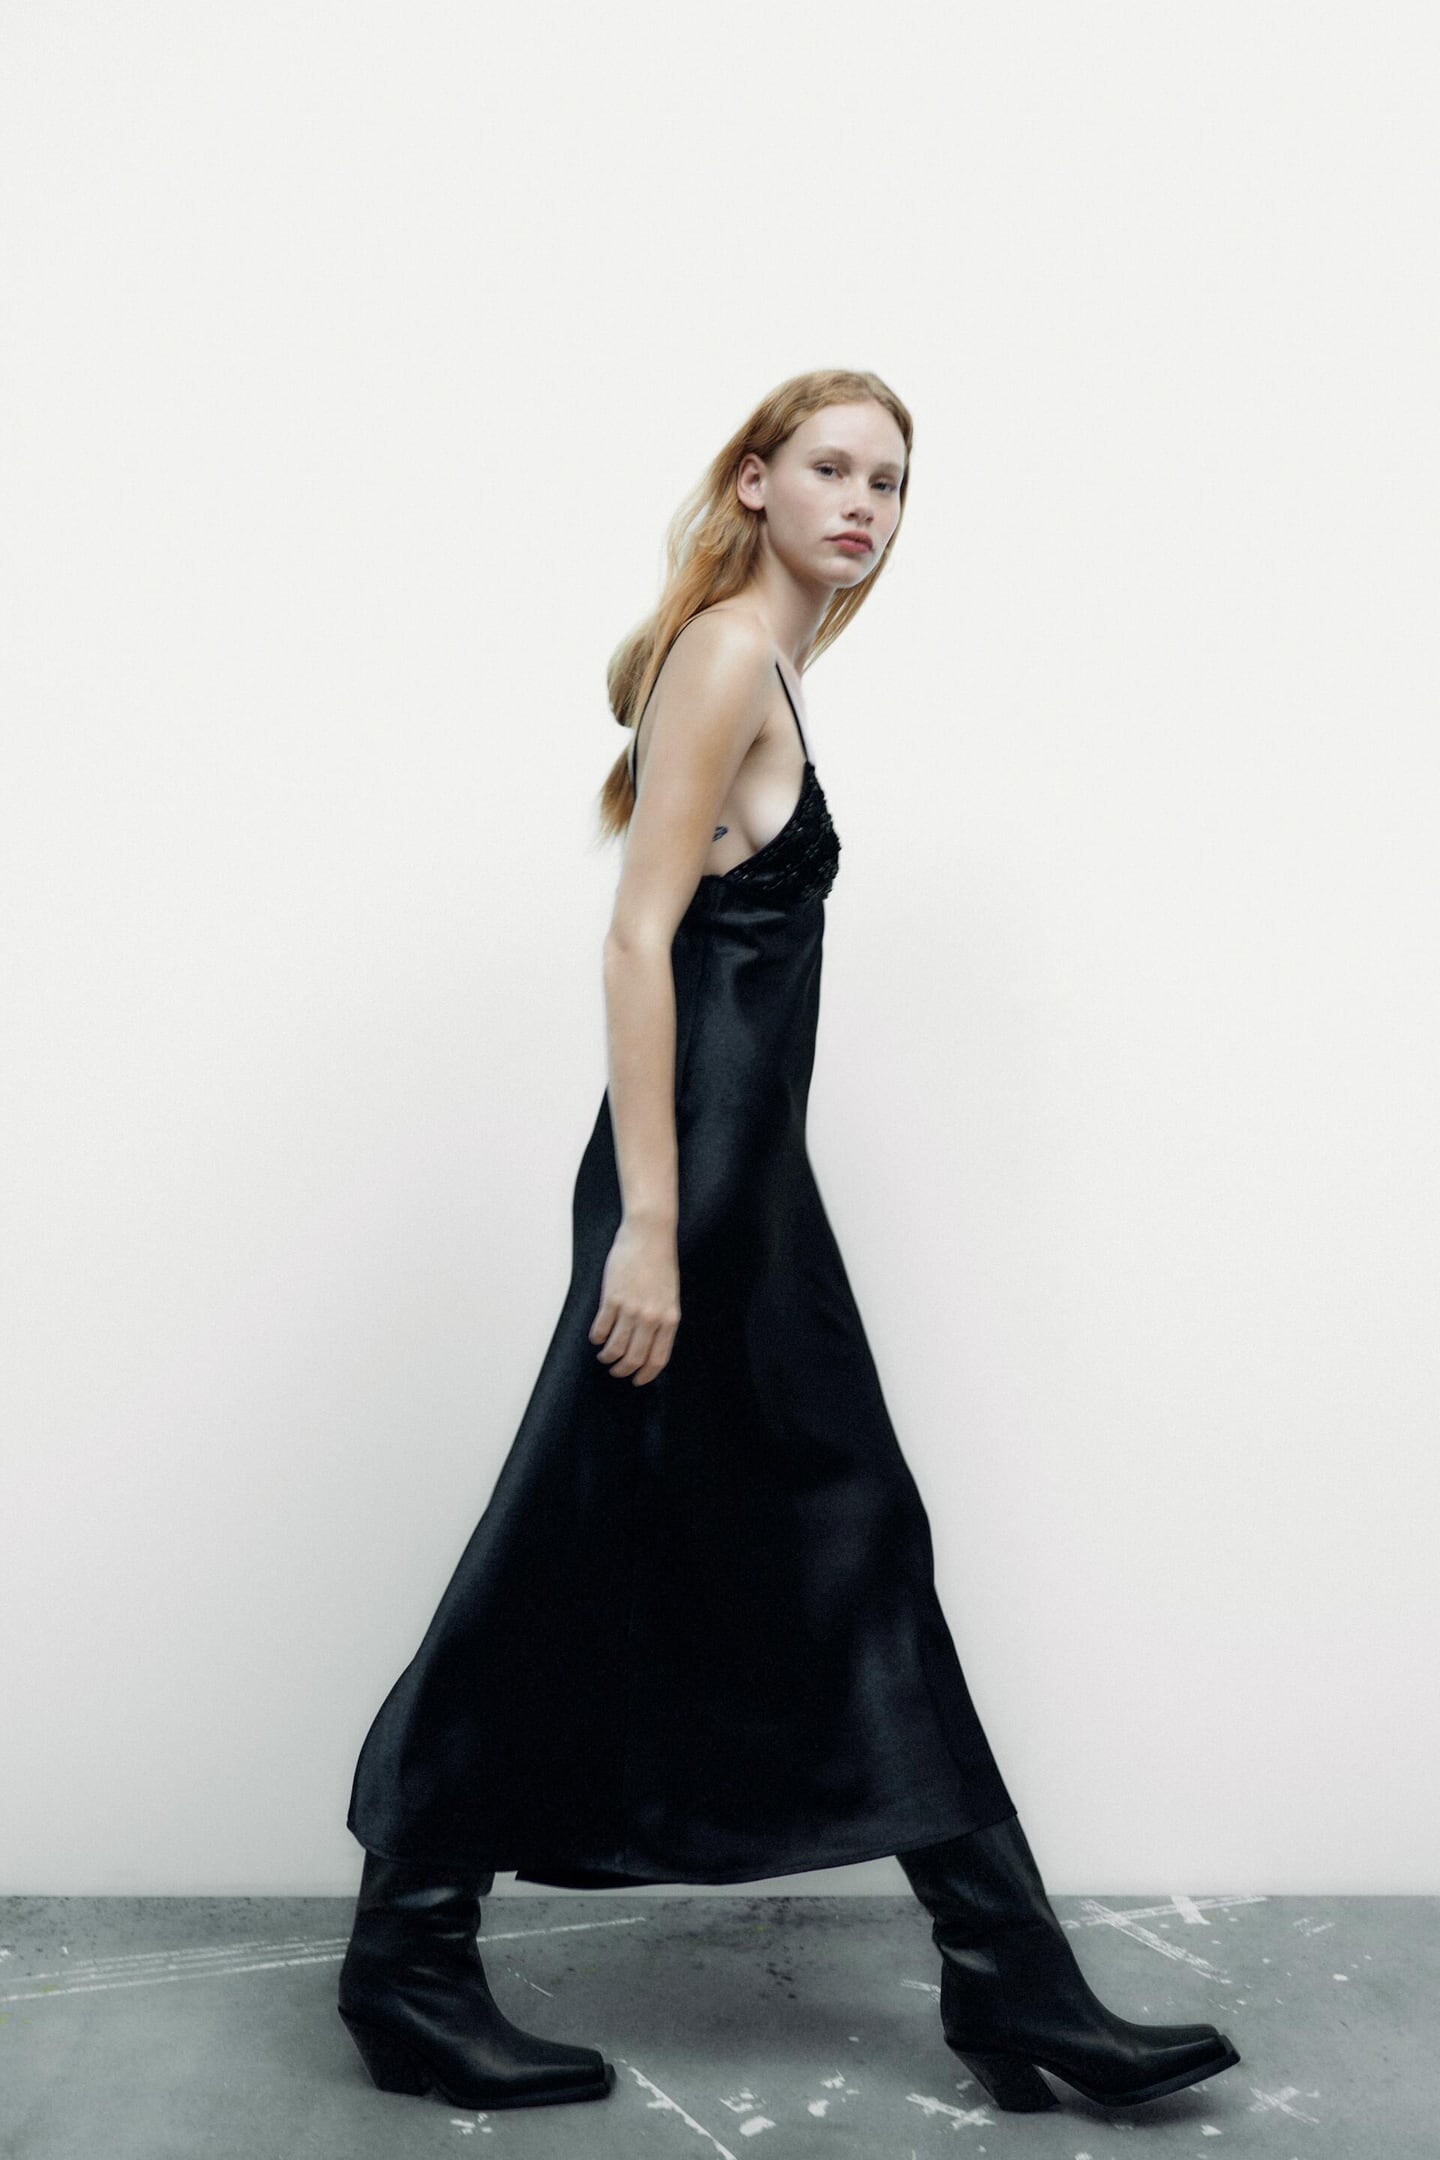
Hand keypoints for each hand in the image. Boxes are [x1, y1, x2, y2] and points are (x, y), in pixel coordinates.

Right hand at [589, 1216, 679, 1384]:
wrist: (649, 1236)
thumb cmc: (660, 1263)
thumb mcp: (669, 1295)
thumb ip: (662, 1319)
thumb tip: (650, 1343)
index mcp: (669, 1319)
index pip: (658, 1359)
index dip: (645, 1375)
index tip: (636, 1380)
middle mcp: (651, 1318)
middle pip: (635, 1358)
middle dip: (622, 1370)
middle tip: (615, 1370)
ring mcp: (631, 1309)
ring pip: (616, 1348)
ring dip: (607, 1356)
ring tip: (604, 1355)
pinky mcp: (613, 1299)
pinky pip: (601, 1329)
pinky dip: (597, 1338)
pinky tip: (596, 1337)